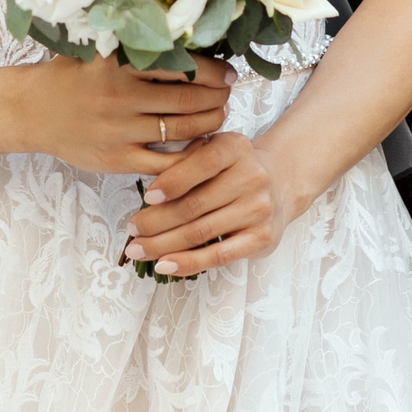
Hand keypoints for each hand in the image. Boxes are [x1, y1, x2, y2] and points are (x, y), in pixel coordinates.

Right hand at [13, 51, 234, 178]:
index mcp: (118, 62)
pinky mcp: (116, 159)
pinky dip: (189, 156)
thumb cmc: (72, 74)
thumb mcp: (98, 47)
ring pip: (181, 130)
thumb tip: (191, 34)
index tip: (228, 73)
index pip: (181, 65)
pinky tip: (201, 146)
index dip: (213, 71)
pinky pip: (165, 161)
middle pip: (187, 100)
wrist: (31, 111)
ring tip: (219, 114)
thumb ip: (136, 43)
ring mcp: (118, 130)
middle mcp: (119, 96)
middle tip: (228, 94)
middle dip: (217, 98)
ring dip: (210, 123)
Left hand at [123, 130, 308, 277]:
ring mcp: (259, 209)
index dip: (172, 181)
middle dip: (156, 221)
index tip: (146, 197)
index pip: (203, 163)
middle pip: (195, 204)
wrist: (279, 184)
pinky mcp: (261, 238)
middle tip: (131, 229)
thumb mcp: (212, 151)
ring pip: (201, 232)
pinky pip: (218, 255)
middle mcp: (252, 176)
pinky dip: (188, 262)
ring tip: (138, 249)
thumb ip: (184, 162)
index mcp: (236, 147)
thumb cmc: (231, 168)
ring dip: (163, 244)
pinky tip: (164, 264)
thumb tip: (148, 197)